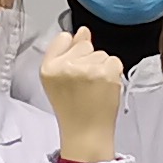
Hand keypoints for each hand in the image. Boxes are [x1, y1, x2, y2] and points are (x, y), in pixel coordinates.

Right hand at [37, 27, 125, 162]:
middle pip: (85, 44)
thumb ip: (66, 52)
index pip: (64, 37)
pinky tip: (104, 88)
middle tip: (84, 84)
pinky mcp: (107, 73)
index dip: (71, 52)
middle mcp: (66, 66)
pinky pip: (114, 60)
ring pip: (101, 53)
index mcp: (48, 67)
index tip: (72, 70)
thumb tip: (82, 30)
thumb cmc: (72, 109)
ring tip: (94, 89)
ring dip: (101, 68)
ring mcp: (88, 69)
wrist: (86, 132)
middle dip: (87, 60)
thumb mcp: (57, 80)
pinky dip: (113, 73)